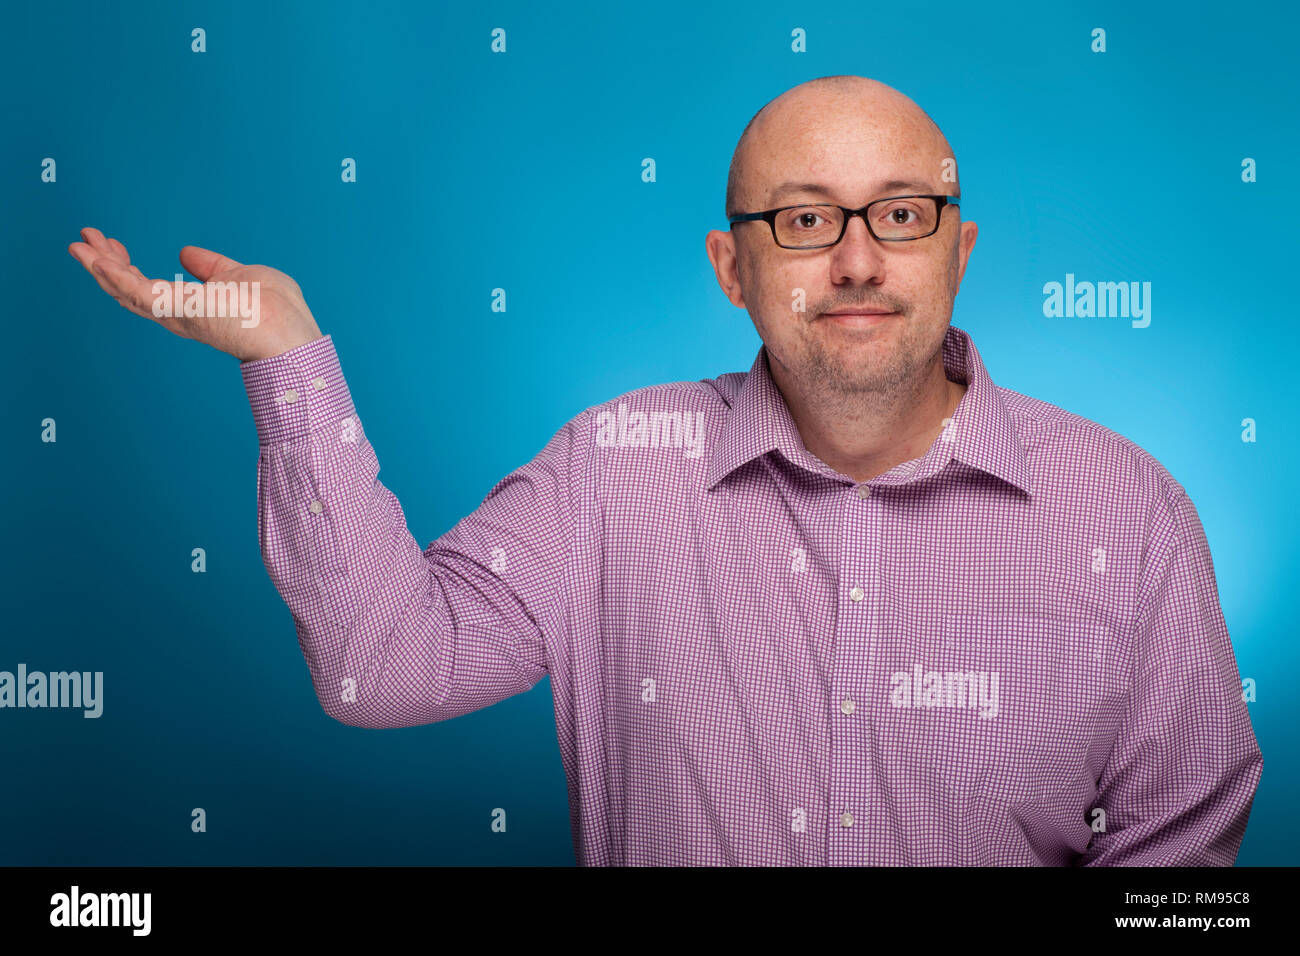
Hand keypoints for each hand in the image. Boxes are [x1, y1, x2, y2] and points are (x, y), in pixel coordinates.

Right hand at [69, 227, 323, 361]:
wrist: (289, 332)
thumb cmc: (278, 311)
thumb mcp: (242, 275)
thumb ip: (213, 267)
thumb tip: (187, 255)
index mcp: (195, 308)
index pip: (152, 288)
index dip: (128, 266)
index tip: (113, 243)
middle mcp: (180, 316)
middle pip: (130, 291)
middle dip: (106, 264)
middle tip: (87, 238)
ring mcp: (177, 315)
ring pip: (125, 291)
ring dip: (99, 266)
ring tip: (78, 243)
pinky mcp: (177, 310)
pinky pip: (134, 291)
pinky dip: (109, 272)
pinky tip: (91, 256)